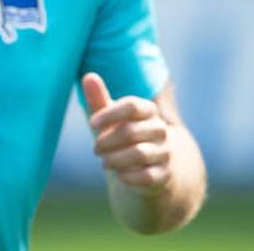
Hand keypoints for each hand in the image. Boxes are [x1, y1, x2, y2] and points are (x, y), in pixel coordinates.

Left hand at [83, 72, 171, 195]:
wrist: (154, 167)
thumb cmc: (125, 136)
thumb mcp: (112, 118)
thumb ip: (100, 99)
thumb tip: (88, 76)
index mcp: (148, 111)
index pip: (132, 105)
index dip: (109, 114)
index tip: (93, 123)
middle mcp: (160, 130)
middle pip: (130, 131)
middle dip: (106, 141)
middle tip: (95, 148)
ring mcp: (165, 153)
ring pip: (139, 154)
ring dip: (114, 159)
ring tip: (104, 161)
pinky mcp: (164, 175)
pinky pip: (146, 176)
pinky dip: (127, 176)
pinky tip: (119, 174)